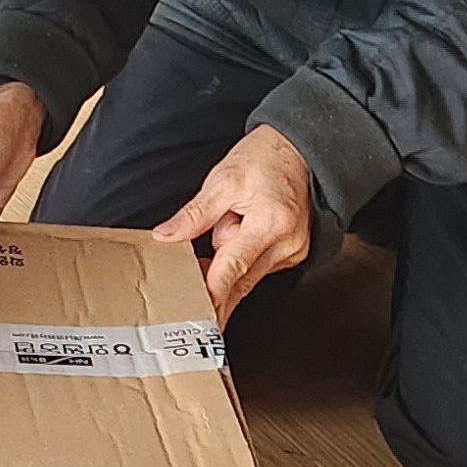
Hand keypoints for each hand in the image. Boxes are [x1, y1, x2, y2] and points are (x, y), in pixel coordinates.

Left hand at [155, 124, 317, 321]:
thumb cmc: (266, 159)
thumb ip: (195, 214)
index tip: (199, 317)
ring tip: (233, 220)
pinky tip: (242, 231)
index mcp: (269, 223)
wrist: (299, 149)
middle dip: (214, 281)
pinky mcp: (293, 252)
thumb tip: (167, 235)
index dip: (212, 294)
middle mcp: (287, 243)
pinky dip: (244, 256)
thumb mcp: (223, 180)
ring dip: (231, 261)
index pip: (233, 268)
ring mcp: (293, 250)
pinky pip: (258, 266)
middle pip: (241, 280)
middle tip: (189, 290)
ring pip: (248, 274)